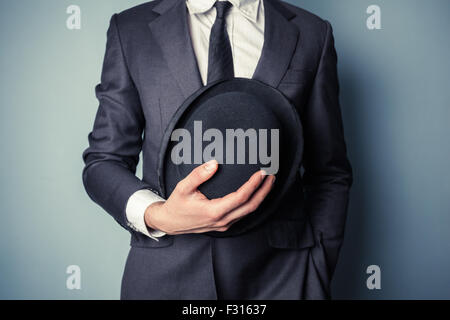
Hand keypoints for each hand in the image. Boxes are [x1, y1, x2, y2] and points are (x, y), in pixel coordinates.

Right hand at [144, 159, 274, 234]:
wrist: (170, 223)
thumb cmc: (176, 205)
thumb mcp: (183, 187)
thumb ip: (198, 175)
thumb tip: (214, 163)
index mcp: (214, 211)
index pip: (241, 197)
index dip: (253, 184)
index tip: (261, 172)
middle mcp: (222, 220)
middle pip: (251, 206)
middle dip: (264, 191)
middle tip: (272, 175)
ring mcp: (225, 224)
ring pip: (249, 211)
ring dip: (261, 196)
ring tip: (268, 182)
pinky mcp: (225, 224)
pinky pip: (243, 213)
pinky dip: (253, 202)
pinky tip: (256, 192)